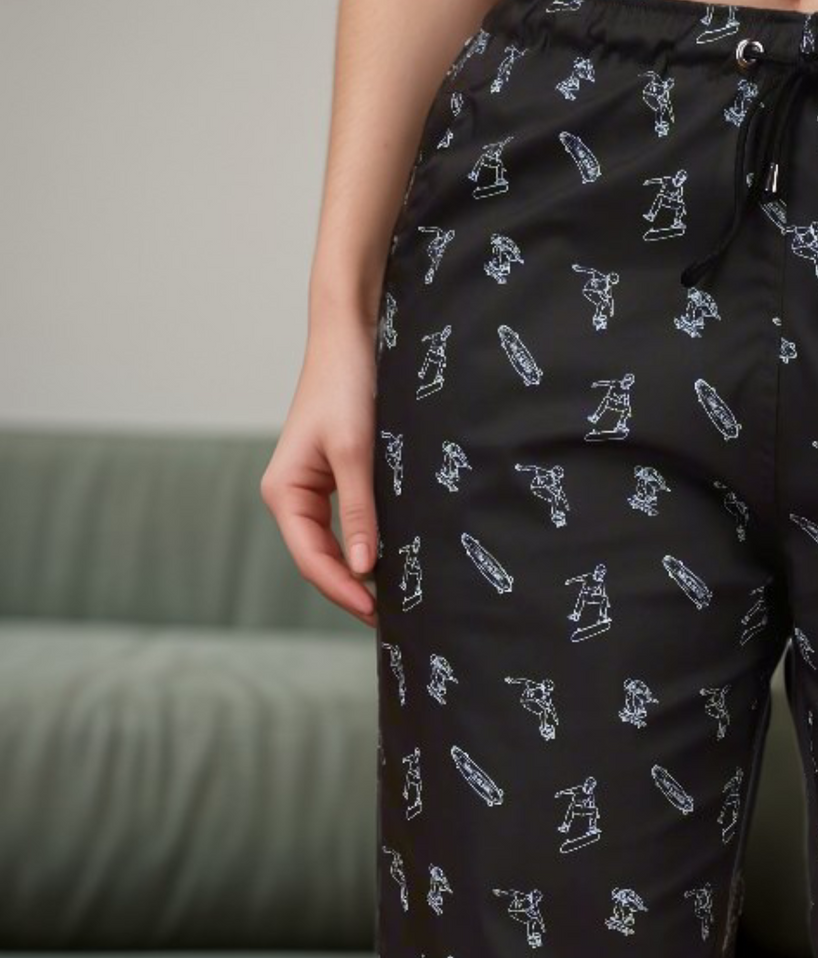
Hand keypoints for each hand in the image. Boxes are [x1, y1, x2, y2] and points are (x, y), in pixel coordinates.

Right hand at [260, 316, 379, 627]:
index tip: (376, 613)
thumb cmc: (346, 387)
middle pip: (318, 560)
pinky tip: (386, 562)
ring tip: (391, 599)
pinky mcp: (330, 482)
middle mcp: (290, 496)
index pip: (311, 559)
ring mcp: (310, 491)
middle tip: (391, 618)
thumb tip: (362, 569)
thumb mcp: (355, 454)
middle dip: (349, 590)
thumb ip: (358, 512)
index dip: (342, 591)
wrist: (349, 339)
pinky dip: (362, 548)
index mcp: (284, 492)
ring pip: (331, 547)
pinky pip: (343, 527)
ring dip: (356, 574)